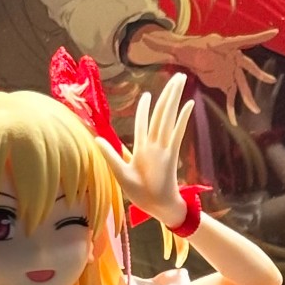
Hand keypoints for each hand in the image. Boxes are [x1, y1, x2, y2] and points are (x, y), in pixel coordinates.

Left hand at [96, 72, 192, 228]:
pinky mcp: (172, 154)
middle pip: (162, 113)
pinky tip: (188, 105)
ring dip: (174, 98)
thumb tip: (96, 139)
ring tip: (182, 81)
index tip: (147, 95)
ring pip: (169, 117)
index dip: (144, 108)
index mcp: (142, 148)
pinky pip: (177, 132)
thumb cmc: (140, 194)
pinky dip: (182, 118)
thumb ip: (110, 155)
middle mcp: (155, 144)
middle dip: (168, 94)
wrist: (158, 207)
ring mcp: (164, 147)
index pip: (143, 122)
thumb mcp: (120, 173)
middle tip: (177, 76)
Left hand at [179, 30, 277, 121]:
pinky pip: (231, 96)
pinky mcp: (225, 83)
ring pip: (242, 86)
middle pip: (249, 67)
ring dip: (248, 98)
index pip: (245, 40)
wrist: (187, 56)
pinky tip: (234, 120)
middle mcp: (233, 59)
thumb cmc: (191, 47)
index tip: (275, 32)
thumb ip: (197, 51)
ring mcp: (230, 72)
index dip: (260, 37)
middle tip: (271, 80)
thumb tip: (199, 52)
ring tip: (255, 110)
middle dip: (259, 74)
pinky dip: (231, 108)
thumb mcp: (193, 46)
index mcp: (228, 46)